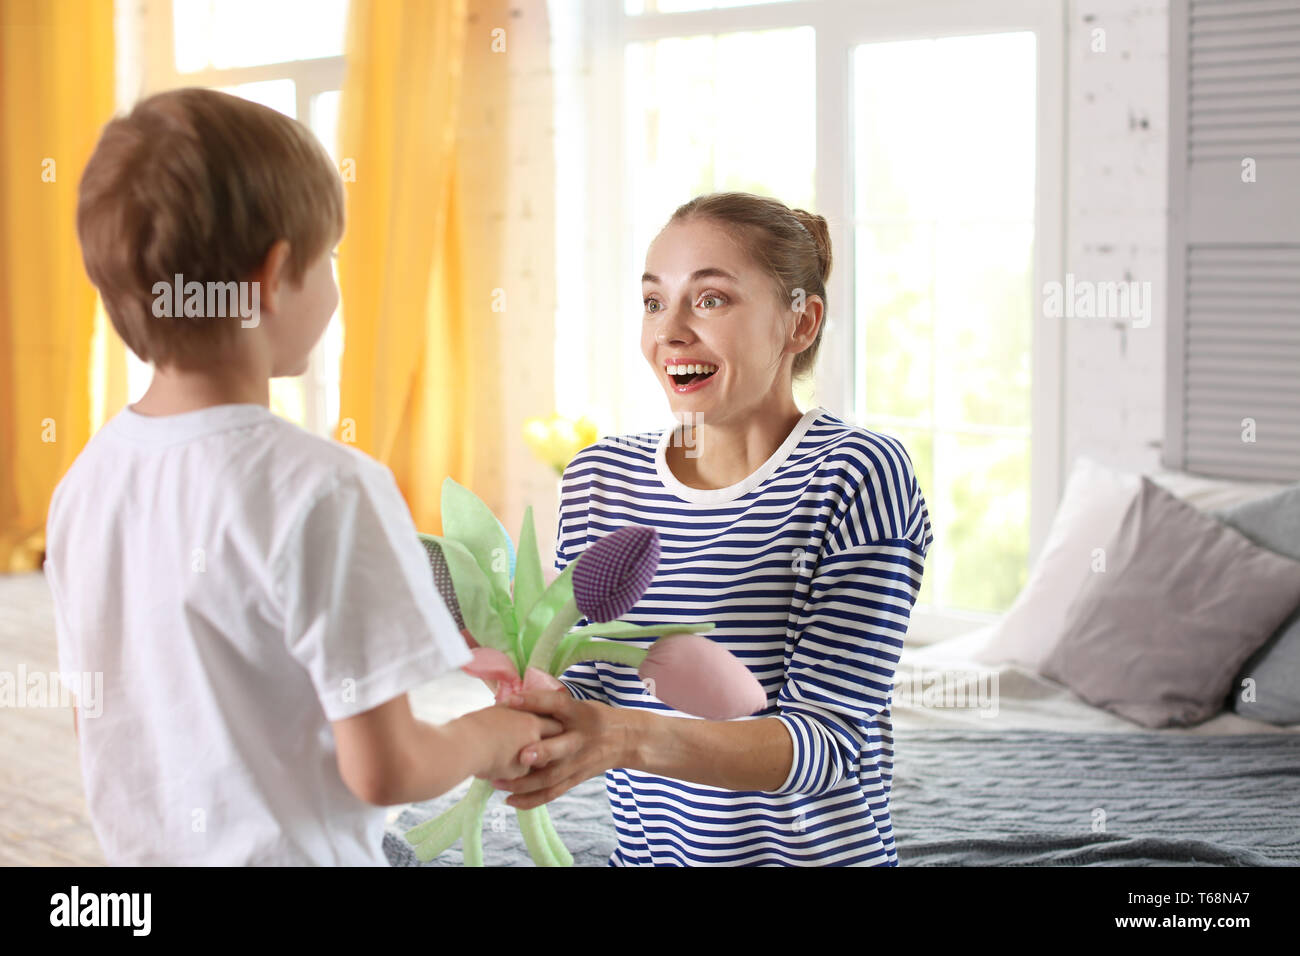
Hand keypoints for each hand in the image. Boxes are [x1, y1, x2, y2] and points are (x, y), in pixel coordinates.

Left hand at [489, 689, 632, 809]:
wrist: (625, 740)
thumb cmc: (593, 718)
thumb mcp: (579, 705)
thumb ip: (552, 706)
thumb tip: (512, 700)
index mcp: (580, 713)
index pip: (556, 705)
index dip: (534, 702)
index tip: (511, 700)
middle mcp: (580, 738)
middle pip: (561, 747)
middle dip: (541, 753)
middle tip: (519, 755)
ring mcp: (578, 762)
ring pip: (553, 776)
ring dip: (525, 782)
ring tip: (499, 782)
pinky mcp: (576, 778)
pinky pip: (553, 792)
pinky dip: (532, 800)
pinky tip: (511, 801)